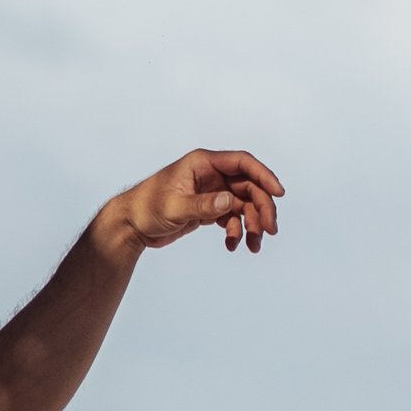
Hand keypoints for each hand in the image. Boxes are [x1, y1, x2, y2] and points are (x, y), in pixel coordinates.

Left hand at [101, 148, 284, 257]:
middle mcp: (211, 174)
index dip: (264, 176)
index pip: (243, 163)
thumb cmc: (146, 208)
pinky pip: (232, 218)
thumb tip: (230, 201)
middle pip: (249, 187)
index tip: (279, 193)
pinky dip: (236, 232)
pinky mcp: (209, 209)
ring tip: (252, 246)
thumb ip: (204, 205)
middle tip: (269, 230)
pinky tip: (232, 246)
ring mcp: (212, 192)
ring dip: (251, 225)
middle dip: (261, 208)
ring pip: (243, 205)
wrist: (131, 225)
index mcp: (203, 163)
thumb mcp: (174, 207)